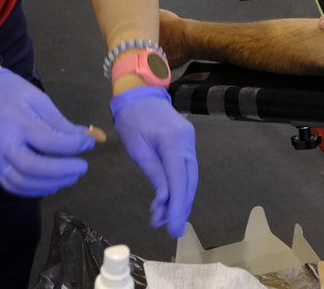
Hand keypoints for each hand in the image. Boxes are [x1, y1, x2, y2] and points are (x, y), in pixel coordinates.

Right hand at [0, 68, 97, 196]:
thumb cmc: (12, 94)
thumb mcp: (39, 99)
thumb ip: (60, 122)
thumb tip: (87, 137)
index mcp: (18, 121)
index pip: (48, 141)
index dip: (73, 146)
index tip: (90, 143)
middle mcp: (4, 144)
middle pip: (33, 167)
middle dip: (62, 171)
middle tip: (83, 166)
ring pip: (23, 182)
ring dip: (52, 183)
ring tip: (71, 175)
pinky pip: (14, 186)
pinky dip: (36, 189)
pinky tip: (52, 182)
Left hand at [110, 86, 196, 235]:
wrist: (140, 94)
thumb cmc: (132, 119)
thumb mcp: (136, 147)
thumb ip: (153, 172)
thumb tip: (164, 200)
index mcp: (173, 141)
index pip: (179, 179)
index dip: (178, 205)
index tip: (173, 226)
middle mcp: (187, 143)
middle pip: (189, 181)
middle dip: (181, 207)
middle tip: (171, 230)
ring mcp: (189, 143)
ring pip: (190, 178)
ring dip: (179, 200)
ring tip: (164, 219)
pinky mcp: (186, 145)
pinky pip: (186, 170)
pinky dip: (179, 187)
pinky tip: (168, 201)